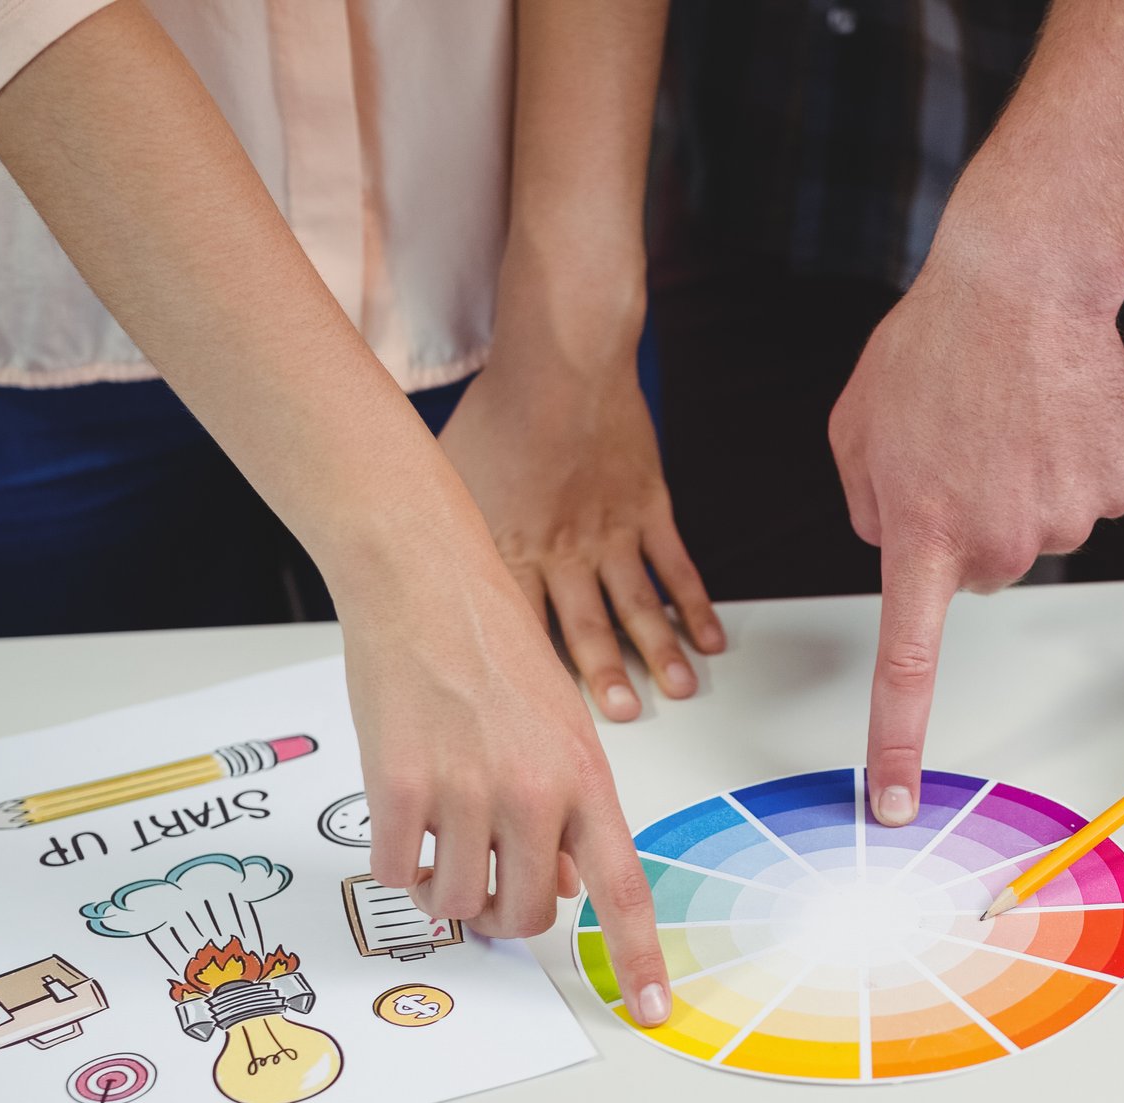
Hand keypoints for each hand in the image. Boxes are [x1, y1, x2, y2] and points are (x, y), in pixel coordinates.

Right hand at [344, 568, 671, 1023]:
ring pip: (458, 903)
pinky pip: (397, 873)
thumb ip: (568, 808)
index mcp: (585, 781)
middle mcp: (533, 794)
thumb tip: (562, 881)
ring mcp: (465, 793)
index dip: (637, 958)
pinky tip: (403, 825)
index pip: (622, 890)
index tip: (651, 1008)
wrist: (425, 585)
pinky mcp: (399, 788)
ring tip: (440, 846)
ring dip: (445, 893)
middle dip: (503, 915)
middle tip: (487, 882)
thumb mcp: (561, 728)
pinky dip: (397, 866)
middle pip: (525, 915)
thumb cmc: (495, 650)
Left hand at [441, 327, 723, 723]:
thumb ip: (446, 537)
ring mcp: (612, 533)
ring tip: (677, 691)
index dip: (535, 678)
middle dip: (606, 678)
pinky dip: (694, 604)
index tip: (543, 717)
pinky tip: (708, 638)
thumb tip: (415, 576)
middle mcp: (564, 551)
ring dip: (659, 652)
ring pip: (638, 606)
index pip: (523, 630)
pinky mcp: (648, 508)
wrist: (559, 364)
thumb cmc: (497, 415)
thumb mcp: (449, 482)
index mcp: (511, 550)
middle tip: (622, 716)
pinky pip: (676, 566)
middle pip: (586, 629)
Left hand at [830, 254, 1123, 822]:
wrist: (1023, 277)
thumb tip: (896, 542)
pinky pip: (1088, 499)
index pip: (906, 665)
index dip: (898, 740)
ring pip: (1036, 533)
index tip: (896, 804)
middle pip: (980, 570)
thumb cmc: (932, 346)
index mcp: (918, 537)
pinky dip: (1074, 463)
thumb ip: (868, 506)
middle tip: (959, 444)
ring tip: (1007, 416)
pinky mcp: (1113, 490)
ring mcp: (1061, 521)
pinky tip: (1057, 413)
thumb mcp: (856, 430)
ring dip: (1020, 486)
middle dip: (966, 520)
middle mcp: (994, 545)